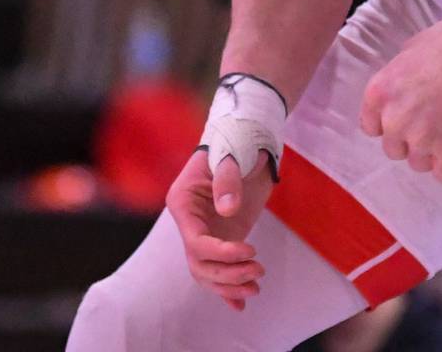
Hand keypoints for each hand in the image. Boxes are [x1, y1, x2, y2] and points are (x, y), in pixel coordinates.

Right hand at [165, 148, 273, 311]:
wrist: (249, 138)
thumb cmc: (235, 141)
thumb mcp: (230, 155)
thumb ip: (227, 179)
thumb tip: (228, 209)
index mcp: (183, 202)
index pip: (196, 241)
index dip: (221, 252)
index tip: (249, 250)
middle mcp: (190, 221)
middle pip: (200, 263)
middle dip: (228, 273)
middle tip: (258, 269)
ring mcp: (206, 231)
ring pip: (208, 271)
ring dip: (231, 284)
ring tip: (256, 284)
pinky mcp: (222, 236)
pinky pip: (219, 268)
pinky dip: (229, 289)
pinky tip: (242, 304)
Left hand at [359, 13, 441, 181]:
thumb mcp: (410, 52)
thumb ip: (399, 80)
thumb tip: (403, 92)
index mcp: (379, 93)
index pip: (371, 127)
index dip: (388, 125)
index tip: (404, 121)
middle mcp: (395, 120)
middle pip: (393, 148)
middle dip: (410, 140)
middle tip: (433, 124)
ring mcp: (422, 139)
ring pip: (418, 163)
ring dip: (432, 153)